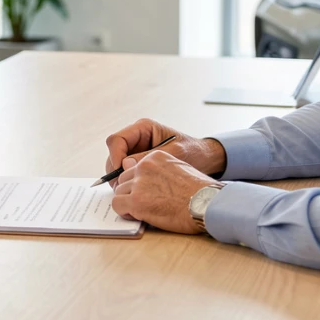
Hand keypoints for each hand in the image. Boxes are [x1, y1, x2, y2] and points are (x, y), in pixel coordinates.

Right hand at [104, 118, 225, 184]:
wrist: (206, 159)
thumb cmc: (194, 152)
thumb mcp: (174, 154)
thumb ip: (149, 158)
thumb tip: (126, 165)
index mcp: (143, 128)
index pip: (117, 140)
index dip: (115, 156)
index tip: (121, 172)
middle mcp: (137, 138)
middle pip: (113, 153)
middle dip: (115, 170)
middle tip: (121, 187)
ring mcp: (137, 150)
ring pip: (116, 164)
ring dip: (119, 177)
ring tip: (129, 191)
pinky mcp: (139, 162)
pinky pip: (125, 171)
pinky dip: (126, 181)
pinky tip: (134, 191)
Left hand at [110, 150, 218, 234]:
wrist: (207, 204)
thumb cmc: (200, 191)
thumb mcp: (180, 169)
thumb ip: (160, 170)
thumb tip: (145, 178)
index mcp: (156, 157)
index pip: (134, 167)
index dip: (137, 182)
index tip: (144, 192)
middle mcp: (144, 166)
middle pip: (124, 179)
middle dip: (131, 192)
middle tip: (143, 203)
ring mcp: (139, 183)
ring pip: (119, 191)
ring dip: (128, 202)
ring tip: (143, 210)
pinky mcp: (136, 201)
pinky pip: (117, 204)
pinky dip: (124, 211)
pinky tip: (137, 215)